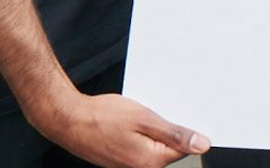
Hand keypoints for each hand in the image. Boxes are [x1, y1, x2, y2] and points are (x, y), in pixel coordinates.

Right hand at [27, 91, 209, 167]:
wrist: (66, 120)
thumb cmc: (100, 118)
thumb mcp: (143, 119)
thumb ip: (174, 134)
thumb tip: (202, 145)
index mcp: (151, 162)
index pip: (185, 149)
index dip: (189, 129)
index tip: (189, 113)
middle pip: (170, 148)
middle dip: (170, 128)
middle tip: (159, 108)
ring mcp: (129, 165)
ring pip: (154, 145)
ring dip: (154, 128)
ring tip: (141, 112)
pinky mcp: (120, 159)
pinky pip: (140, 145)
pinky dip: (141, 132)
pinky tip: (132, 118)